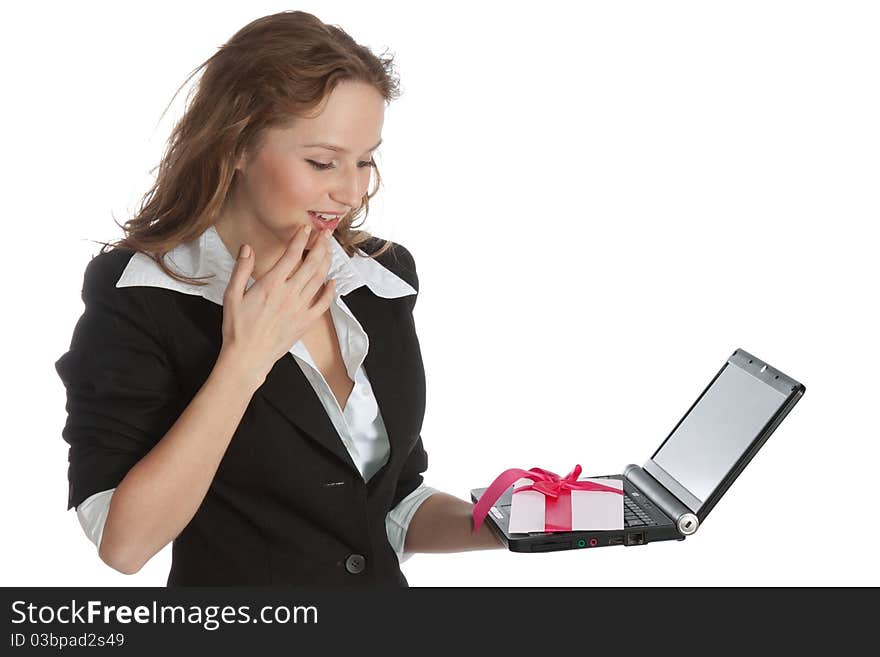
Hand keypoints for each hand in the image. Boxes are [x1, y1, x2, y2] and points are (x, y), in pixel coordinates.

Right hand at [219, 225, 334, 385]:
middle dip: (320, 246)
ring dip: (327, 262)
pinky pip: (324, 304)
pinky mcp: (306, 322)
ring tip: (329, 250)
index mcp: (271, 285)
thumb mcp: (232, 295)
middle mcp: (289, 294)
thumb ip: (241, 269)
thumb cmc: (237, 328)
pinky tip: (332, 282)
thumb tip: (247, 248)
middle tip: (325, 234)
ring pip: (319, 279)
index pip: (291, 255)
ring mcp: (300, 308)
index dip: (301, 239)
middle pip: (311, 264)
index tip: (306, 229)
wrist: (247, 357)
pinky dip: (330, 291)